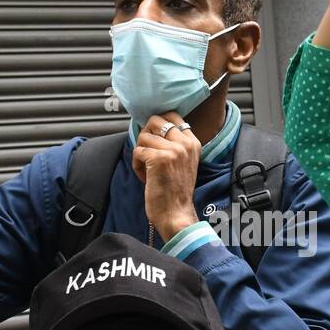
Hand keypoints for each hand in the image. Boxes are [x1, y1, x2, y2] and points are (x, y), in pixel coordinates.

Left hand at [132, 113, 200, 242]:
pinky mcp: (159, 159)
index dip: (157, 125)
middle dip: (145, 136)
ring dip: (140, 153)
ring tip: (147, 170)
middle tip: (147, 153)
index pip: (173, 116)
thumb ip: (174, 144)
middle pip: (155, 121)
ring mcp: (173, 150)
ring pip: (143, 137)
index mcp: (193, 143)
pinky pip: (137, 151)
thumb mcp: (184, 162)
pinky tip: (145, 177)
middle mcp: (185, 144)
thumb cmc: (175, 192)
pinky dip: (136, 165)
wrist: (176, 214)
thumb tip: (151, 127)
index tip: (153, 140)